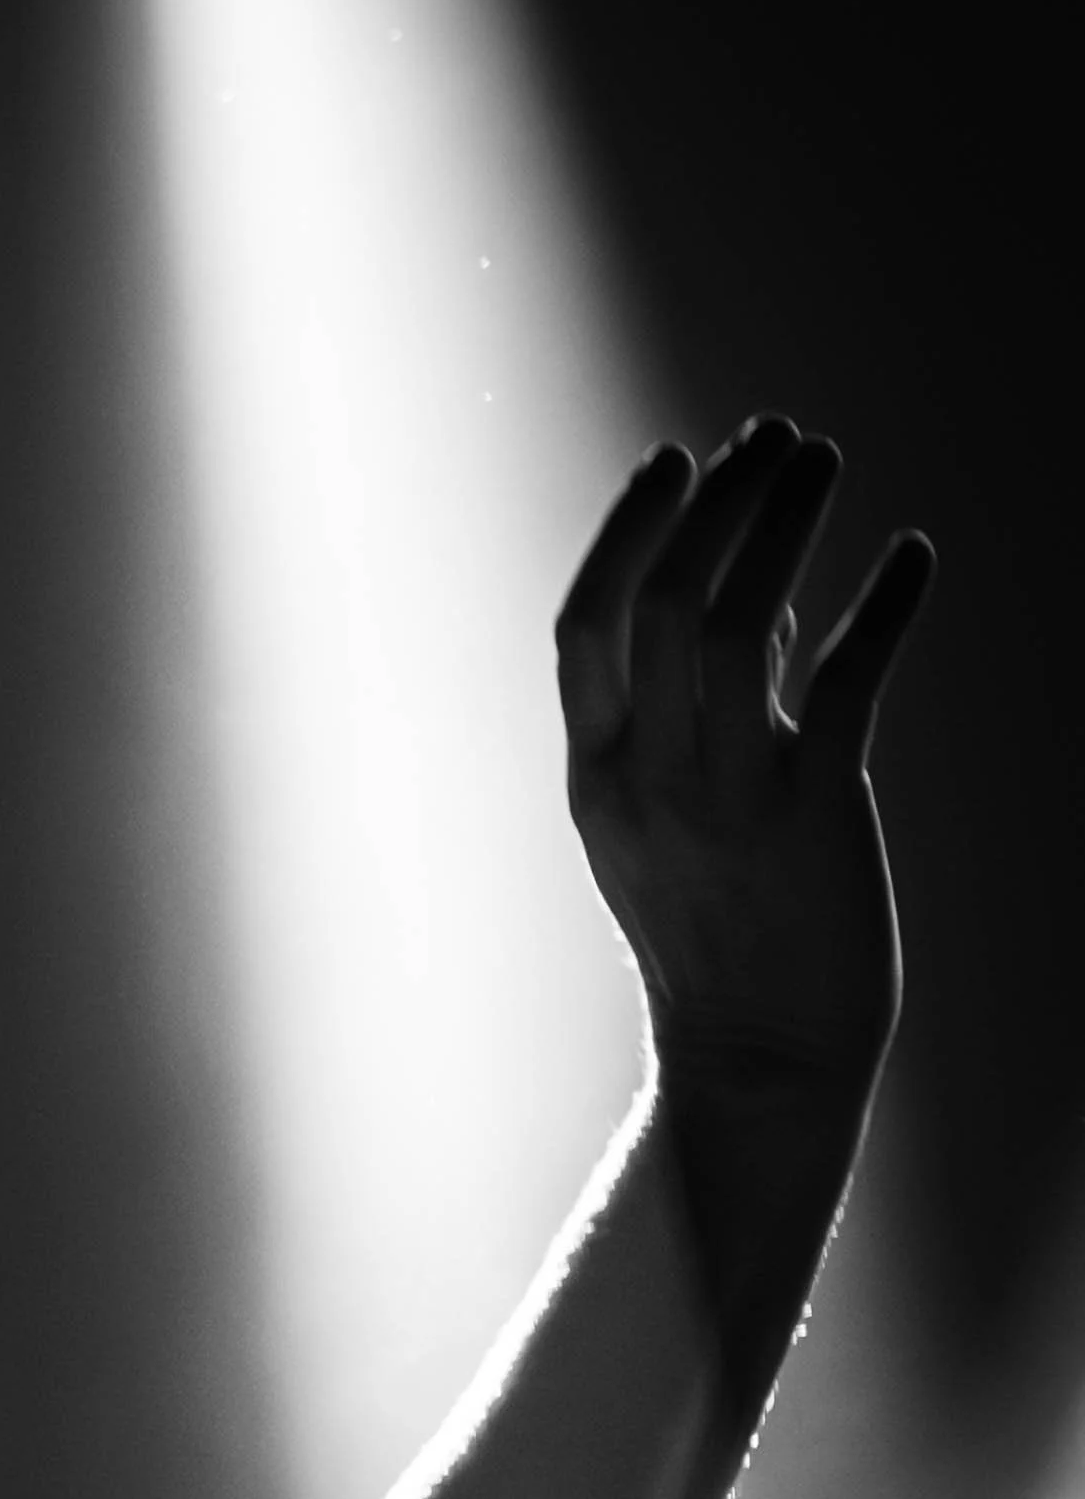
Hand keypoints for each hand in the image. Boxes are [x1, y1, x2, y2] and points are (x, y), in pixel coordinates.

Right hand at [556, 417, 933, 1081]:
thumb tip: (756, 586)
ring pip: (738, 625)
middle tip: (771, 440)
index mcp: (596, 782)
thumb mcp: (671, 820)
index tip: (679, 459)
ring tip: (824, 463)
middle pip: (664, 600)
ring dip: (784, 526)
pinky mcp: (814, 818)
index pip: (585, 623)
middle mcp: (650, 784)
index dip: (629, 528)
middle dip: (717, 503)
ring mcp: (728, 802)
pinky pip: (846, 684)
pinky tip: (914, 557)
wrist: (760, 1057)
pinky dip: (883, 607)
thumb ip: (700, 708)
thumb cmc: (721, 936)